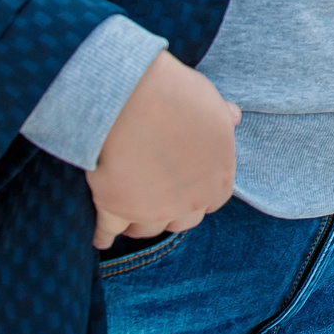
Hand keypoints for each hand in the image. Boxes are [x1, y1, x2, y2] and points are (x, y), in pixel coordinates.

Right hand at [88, 51, 238, 249]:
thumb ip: (221, 118)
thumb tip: (233, 116)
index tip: (188, 191)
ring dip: (139, 224)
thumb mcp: (211, 102)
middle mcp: (189, 200)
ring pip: (146, 229)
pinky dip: (103, 235)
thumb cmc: (176, 95)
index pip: (213, 200)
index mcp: (218, 176)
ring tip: (130, 217)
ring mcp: (152, 209)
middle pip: (182, 221)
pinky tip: (101, 239)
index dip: (199, 195)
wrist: (133, 98)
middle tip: (158, 204)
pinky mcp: (115, 209)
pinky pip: (108, 231)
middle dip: (171, 213)